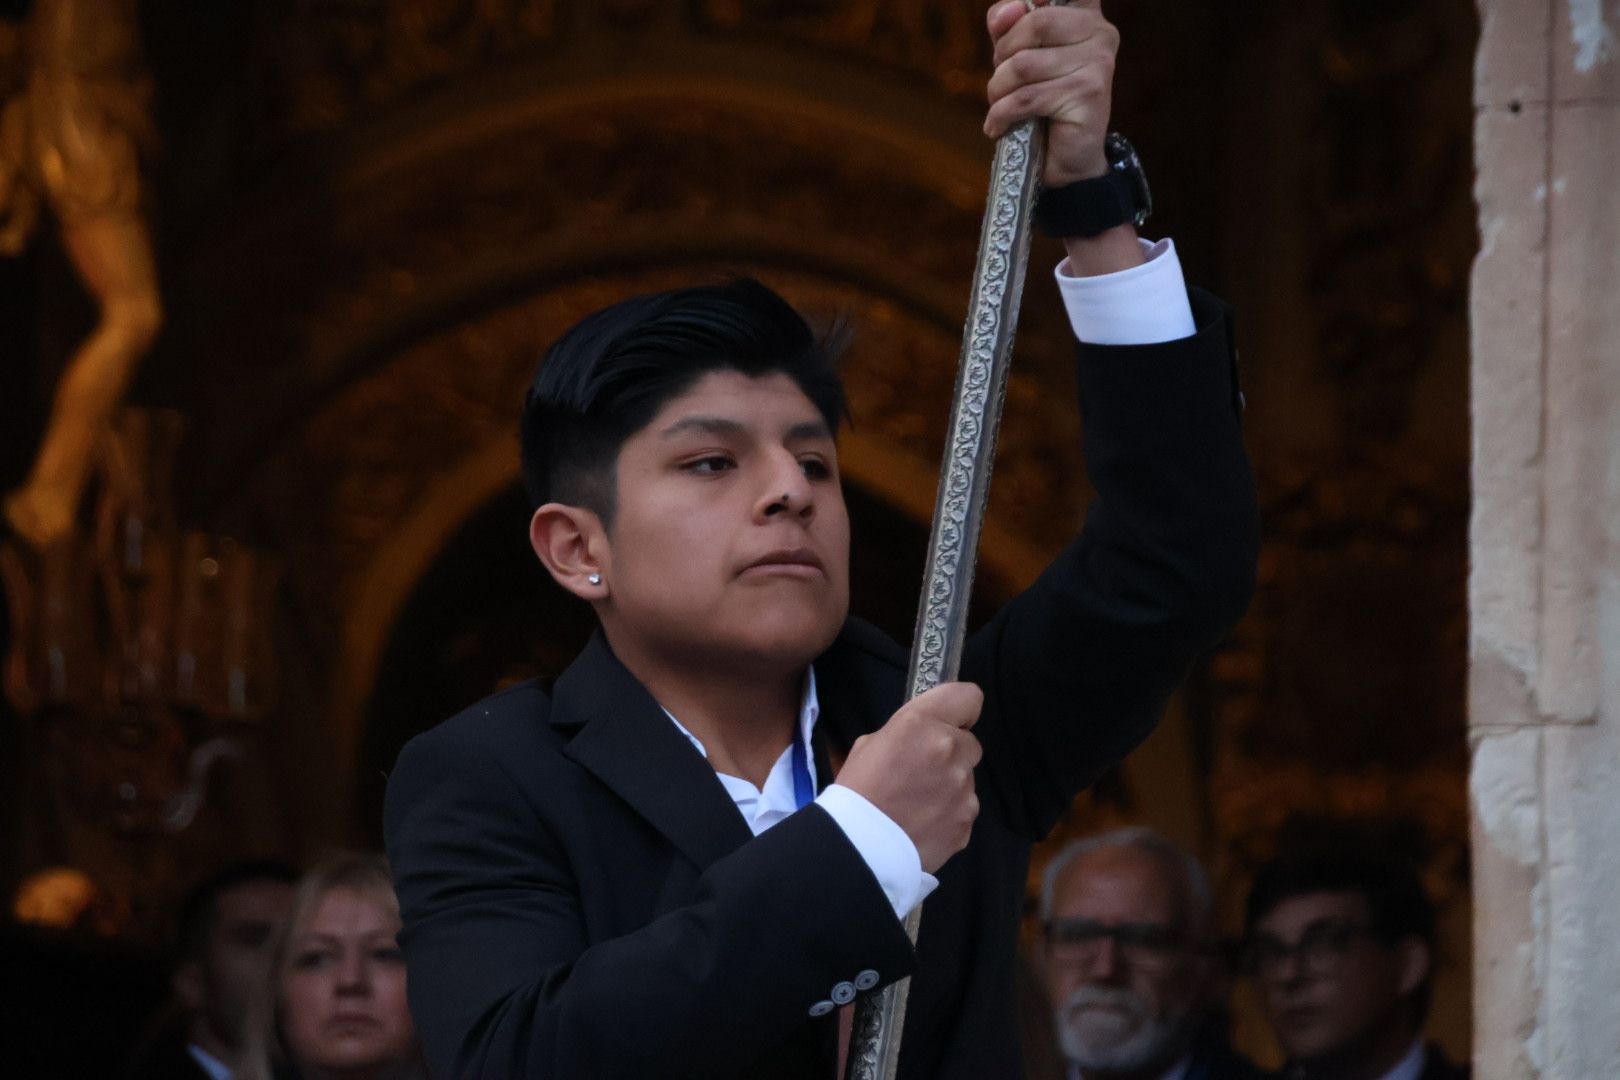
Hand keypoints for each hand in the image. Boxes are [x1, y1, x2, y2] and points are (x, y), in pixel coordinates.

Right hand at [836, 682, 983, 873]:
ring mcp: (963, 788)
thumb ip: (909, 734)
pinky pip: (964, 809)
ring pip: (966, 779)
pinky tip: (924, 824)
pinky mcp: (967, 819)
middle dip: (953, 754)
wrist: (858, 846)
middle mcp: (950, 749)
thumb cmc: (857, 790)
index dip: (960, 710)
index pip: (969, 697)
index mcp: (922, 723)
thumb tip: (926, 739)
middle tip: (923, 772)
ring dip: (950, 787)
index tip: (950, 722)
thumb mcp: (871, 744)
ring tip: (919, 805)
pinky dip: (949, 814)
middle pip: (970, 743)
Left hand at [984, 0, 1119, 186]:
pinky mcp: (1088, 94)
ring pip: (1024, 64)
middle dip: (1003, 55)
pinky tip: (998, 126)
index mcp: (1085, 16)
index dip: (1032, 0)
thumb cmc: (1041, 103)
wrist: (1067, 161)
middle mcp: (1100, 33)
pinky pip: (1027, 97)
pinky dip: (1002, 114)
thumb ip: (1009, 25)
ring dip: (999, 89)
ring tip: (1001, 105)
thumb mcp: (1020, 56)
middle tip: (1002, 81)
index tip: (1013, 17)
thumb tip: (1007, 11)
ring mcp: (1097, 63)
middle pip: (1035, 22)